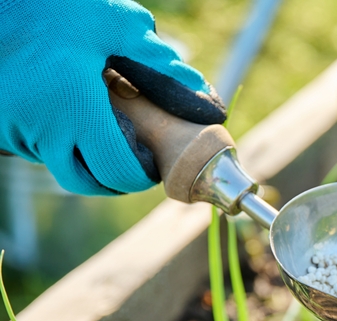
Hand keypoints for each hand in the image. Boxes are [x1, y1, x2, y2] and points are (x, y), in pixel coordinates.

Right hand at [0, 0, 225, 194]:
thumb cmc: (57, 6)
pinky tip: (62, 108)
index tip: (151, 161)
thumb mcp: (117, 26)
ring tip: (95, 121)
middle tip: (130, 155)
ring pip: (55, 163)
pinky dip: (51, 138)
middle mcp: (37, 127)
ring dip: (79, 154)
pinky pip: (30, 145)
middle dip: (112, 176)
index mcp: (74, 109)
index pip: (117, 172)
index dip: (141, 175)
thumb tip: (209, 105)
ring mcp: (10, 128)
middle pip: (84, 181)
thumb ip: (163, 69)